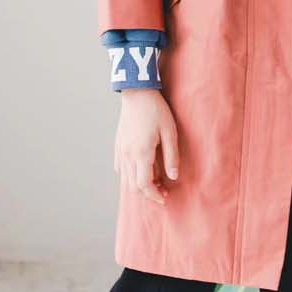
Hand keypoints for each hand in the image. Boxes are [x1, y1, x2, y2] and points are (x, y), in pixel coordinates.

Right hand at [115, 89, 179, 204]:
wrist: (137, 93)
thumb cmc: (156, 110)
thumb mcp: (170, 132)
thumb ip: (172, 156)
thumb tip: (173, 177)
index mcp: (141, 153)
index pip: (144, 185)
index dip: (154, 195)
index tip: (165, 198)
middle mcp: (127, 154)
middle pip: (133, 185)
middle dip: (148, 193)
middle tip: (163, 191)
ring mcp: (120, 150)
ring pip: (126, 178)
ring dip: (139, 185)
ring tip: (156, 180)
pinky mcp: (118, 144)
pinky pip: (121, 167)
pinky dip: (131, 175)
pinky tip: (143, 169)